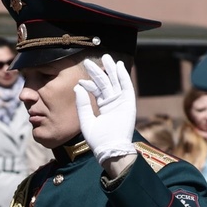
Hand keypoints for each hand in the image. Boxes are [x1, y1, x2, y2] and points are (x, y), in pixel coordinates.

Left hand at [74, 55, 136, 169]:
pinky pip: (126, 86)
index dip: (89, 84)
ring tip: (106, 57)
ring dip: (111, 69)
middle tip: (89, 61)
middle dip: (99, 71)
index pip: (96, 91)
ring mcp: (121, 102)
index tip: (81, 80)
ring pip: (115, 82)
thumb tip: (77, 87)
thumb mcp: (85, 120)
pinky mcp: (129, 103)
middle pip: (106, 83)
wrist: (111, 150)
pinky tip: (118, 66)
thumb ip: (82, 104)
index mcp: (103, 107)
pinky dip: (123, 76)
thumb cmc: (98, 140)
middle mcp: (113, 103)